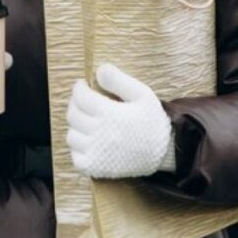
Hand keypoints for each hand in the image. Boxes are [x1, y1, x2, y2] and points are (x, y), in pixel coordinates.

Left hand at [66, 63, 173, 178]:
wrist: (165, 152)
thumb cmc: (153, 121)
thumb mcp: (142, 94)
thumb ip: (119, 80)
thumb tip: (99, 69)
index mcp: (108, 113)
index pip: (80, 96)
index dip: (78, 88)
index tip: (82, 85)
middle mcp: (98, 133)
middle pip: (73, 115)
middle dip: (76, 104)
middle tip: (83, 101)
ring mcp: (95, 152)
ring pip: (71, 136)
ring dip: (76, 127)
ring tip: (87, 122)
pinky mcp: (96, 168)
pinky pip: (76, 157)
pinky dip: (78, 149)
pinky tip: (89, 143)